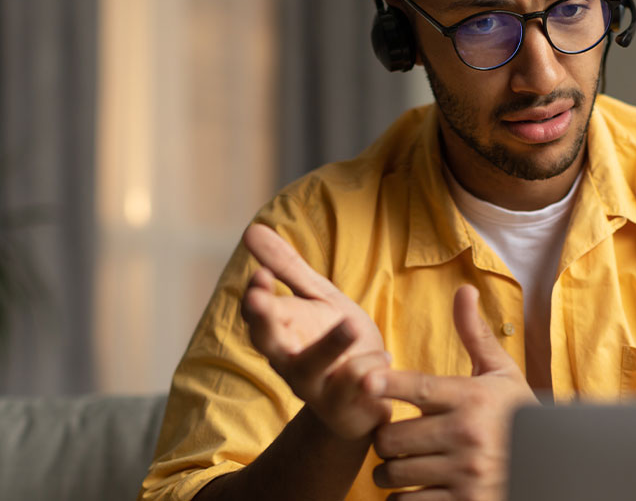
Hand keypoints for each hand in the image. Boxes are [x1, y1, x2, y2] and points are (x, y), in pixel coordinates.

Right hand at [240, 223, 389, 438]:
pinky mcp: (344, 408)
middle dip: (263, 321)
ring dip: (329, 346)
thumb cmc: (337, 342)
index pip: (257, 315)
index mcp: (281, 334)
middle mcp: (290, 363)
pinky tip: (385, 358)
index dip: (255, 298)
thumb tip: (250, 228)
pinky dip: (367, 373)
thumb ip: (288, 268)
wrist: (364, 400)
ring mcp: (316, 388)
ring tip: (350, 324)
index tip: (261, 275)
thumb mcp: (318, 298)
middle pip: (268, 344)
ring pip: (312, 369)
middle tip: (261, 299)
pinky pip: (353, 389)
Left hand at [370, 285, 536, 500]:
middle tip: (393, 436)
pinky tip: (413, 489)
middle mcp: (467, 435)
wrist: (552, 466)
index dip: (386, 383)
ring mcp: (464, 473)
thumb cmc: (517, 414)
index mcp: (472, 398)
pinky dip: (402, 499)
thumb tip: (463, 289)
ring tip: (401, 463)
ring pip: (393, 472)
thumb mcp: (502, 374)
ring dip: (389, 470)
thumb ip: (475, 335)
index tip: (365, 380)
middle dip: (384, 437)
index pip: (417, 387)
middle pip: (391, 436)